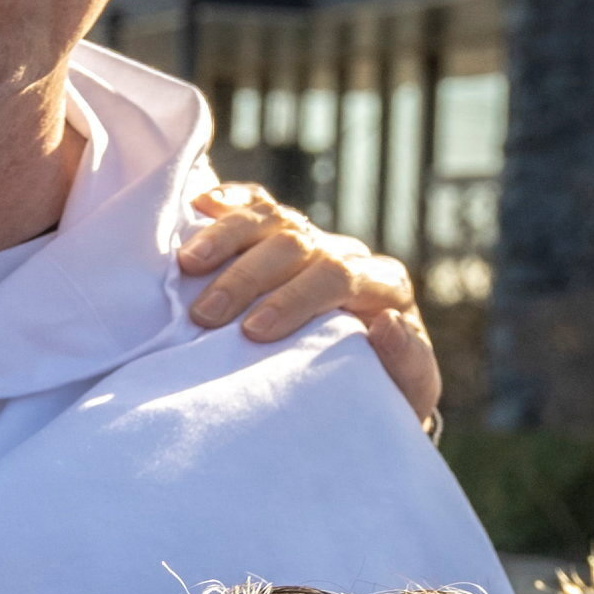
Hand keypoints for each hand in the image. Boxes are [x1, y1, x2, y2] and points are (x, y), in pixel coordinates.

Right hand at [180, 182, 443, 432]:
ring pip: (271, 218)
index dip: (294, 299)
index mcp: (384, 284)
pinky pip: (256, 208)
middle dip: (247, 277)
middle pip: (296, 244)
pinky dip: (227, 204)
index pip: (338, 276)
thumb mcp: (407, 389)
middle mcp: (348, 253)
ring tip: (187, 264)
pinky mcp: (283, 236)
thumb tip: (387, 323)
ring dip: (225, 237)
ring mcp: (313, 240)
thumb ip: (406, 361)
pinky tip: (197, 207)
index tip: (254, 331)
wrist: (366, 382)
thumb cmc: (383, 389)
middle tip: (205, 315)